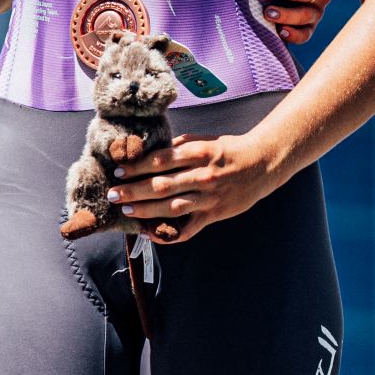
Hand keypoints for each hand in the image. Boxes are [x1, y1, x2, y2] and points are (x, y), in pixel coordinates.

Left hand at [106, 132, 285, 244]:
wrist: (262, 164)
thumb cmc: (227, 150)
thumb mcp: (203, 140)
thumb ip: (177, 148)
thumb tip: (147, 154)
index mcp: (198, 154)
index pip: (161, 161)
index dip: (137, 167)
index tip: (119, 171)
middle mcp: (202, 176)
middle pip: (161, 186)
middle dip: (133, 191)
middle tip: (112, 194)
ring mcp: (209, 197)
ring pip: (172, 207)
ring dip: (146, 211)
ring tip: (126, 210)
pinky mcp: (214, 214)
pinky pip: (188, 229)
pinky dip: (168, 234)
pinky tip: (150, 233)